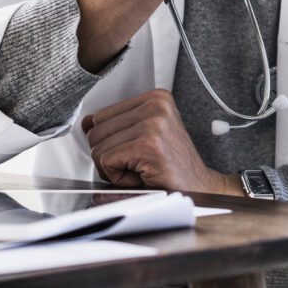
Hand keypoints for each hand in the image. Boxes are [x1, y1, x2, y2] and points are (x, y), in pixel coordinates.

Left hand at [82, 89, 239, 194]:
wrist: (200, 190)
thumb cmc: (172, 168)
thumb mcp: (144, 136)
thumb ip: (116, 125)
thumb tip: (86, 122)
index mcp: (156, 98)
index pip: (101, 116)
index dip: (112, 142)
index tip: (137, 151)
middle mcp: (155, 105)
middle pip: (96, 132)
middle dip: (110, 156)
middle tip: (139, 164)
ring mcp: (153, 124)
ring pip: (99, 148)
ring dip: (115, 168)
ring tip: (142, 169)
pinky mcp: (148, 145)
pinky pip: (107, 162)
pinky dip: (118, 177)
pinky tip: (141, 176)